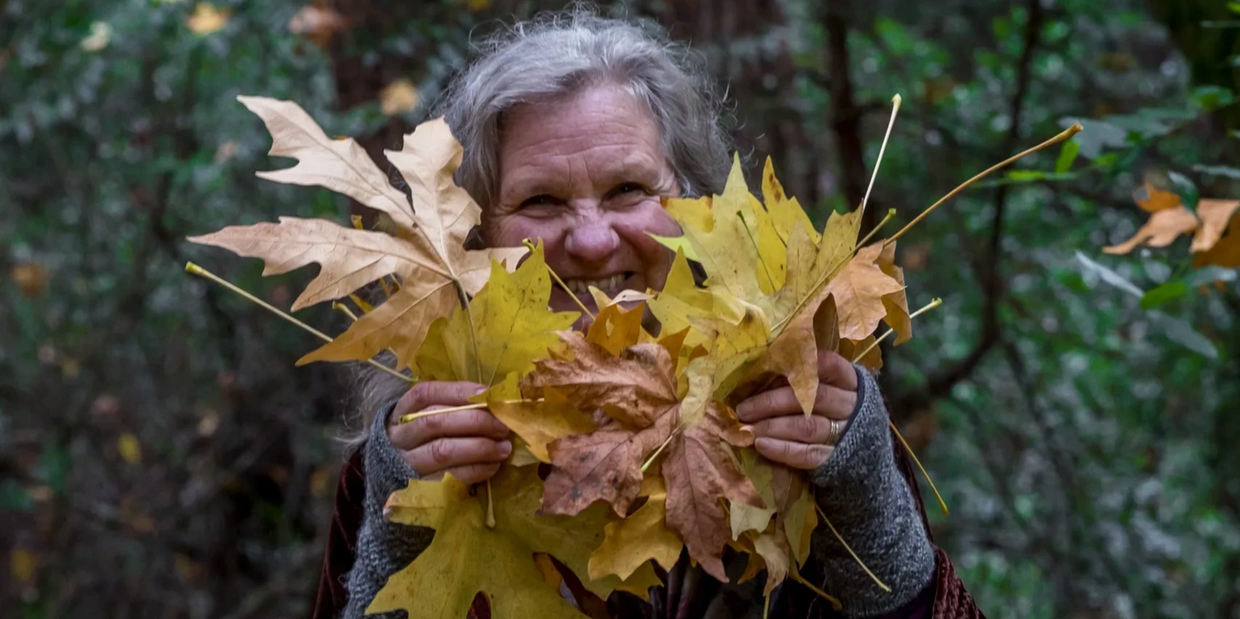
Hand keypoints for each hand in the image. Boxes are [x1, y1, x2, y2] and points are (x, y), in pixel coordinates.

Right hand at [387, 381, 511, 483]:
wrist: (392, 477)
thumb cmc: (421, 439)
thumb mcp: (427, 418)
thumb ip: (454, 407)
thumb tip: (495, 401)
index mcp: (403, 411)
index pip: (425, 394)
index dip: (458, 392)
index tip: (487, 394)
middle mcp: (401, 435)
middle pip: (436, 422)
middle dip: (475, 421)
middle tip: (503, 425)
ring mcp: (407, 462)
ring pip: (442, 451)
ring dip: (479, 447)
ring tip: (504, 447)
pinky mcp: (421, 486)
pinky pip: (451, 477)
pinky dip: (476, 470)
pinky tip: (493, 465)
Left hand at [735, 351, 858, 469]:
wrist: (867, 459)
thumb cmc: (835, 414)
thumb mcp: (832, 391)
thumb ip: (805, 380)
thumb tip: (759, 370)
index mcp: (850, 381)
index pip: (829, 365)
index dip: (802, 363)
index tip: (772, 365)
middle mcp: (851, 405)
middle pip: (811, 398)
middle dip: (773, 402)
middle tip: (743, 409)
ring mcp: (847, 433)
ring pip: (807, 426)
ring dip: (773, 426)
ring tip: (747, 428)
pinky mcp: (838, 460)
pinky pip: (809, 454)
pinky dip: (783, 449)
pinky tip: (762, 445)